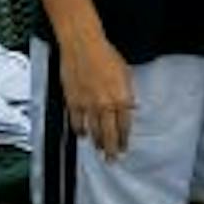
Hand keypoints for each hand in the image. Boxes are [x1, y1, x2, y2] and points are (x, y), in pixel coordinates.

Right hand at [59, 32, 134, 159]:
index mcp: (121, 98)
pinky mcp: (73, 102)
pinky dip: (80, 131)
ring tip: (99, 150)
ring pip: (93, 132)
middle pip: (109, 135)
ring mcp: (88, 105)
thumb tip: (131, 108)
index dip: (124, 139)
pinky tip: (83, 135)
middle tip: (112, 159)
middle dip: (111, 150)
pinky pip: (77, 123)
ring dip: (97, 143)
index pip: (124, 126)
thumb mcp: (126, 73)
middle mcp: (106, 105)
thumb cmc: (105, 54)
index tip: (124, 147)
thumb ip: (128, 94)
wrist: (82, 45)